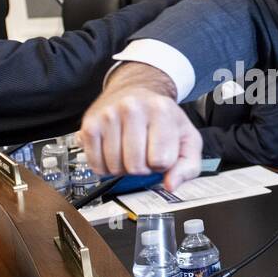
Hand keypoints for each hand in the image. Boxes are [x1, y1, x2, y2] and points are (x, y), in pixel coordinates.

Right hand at [79, 63, 202, 190]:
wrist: (134, 92)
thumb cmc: (162, 118)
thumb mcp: (187, 139)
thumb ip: (188, 166)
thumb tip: (171, 184)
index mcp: (160, 110)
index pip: (161, 160)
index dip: (162, 164)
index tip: (161, 151)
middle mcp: (132, 108)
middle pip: (135, 166)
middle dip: (142, 167)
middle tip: (144, 152)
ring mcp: (108, 116)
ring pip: (115, 168)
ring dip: (124, 167)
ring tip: (129, 150)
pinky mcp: (90, 125)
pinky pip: (96, 165)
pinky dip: (106, 166)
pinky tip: (115, 151)